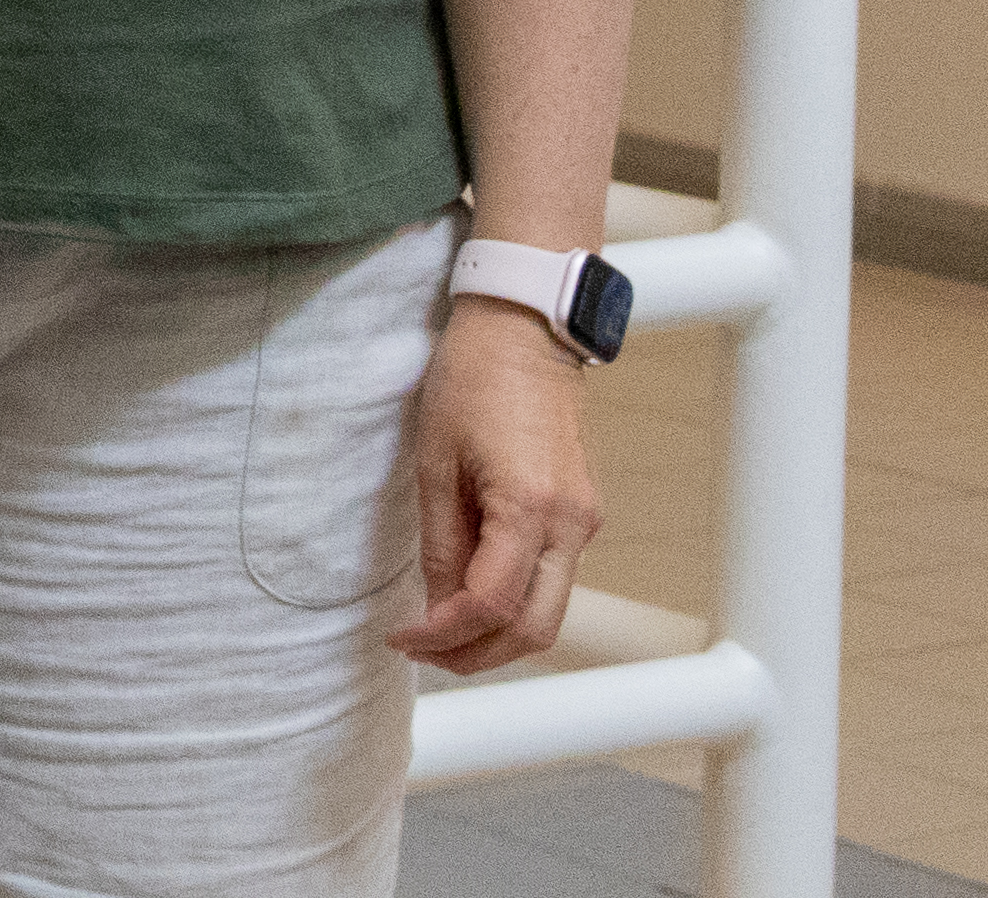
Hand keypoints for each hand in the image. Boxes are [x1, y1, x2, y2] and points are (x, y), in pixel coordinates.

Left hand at [389, 299, 605, 668]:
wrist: (523, 333)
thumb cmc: (473, 380)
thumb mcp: (435, 462)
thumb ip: (441, 543)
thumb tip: (438, 608)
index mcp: (531, 508)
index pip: (492, 605)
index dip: (444, 635)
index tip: (404, 638)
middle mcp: (571, 525)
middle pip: (535, 630)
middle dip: (477, 655)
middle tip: (423, 653)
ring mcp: (583, 523)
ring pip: (550, 614)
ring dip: (497, 637)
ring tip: (440, 633)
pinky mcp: (581, 517)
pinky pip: (552, 582)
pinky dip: (514, 605)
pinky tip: (468, 597)